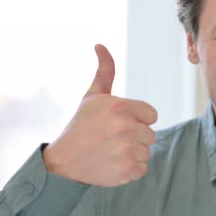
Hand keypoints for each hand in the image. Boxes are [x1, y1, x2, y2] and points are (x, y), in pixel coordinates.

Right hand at [43, 44, 156, 186]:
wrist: (63, 162)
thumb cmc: (81, 126)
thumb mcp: (92, 96)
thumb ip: (104, 71)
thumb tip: (100, 45)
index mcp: (121, 107)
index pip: (151, 115)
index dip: (137, 119)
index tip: (118, 123)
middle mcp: (126, 128)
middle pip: (150, 134)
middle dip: (135, 136)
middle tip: (112, 138)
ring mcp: (127, 150)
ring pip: (147, 152)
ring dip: (133, 153)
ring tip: (111, 151)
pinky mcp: (127, 171)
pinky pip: (142, 169)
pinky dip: (130, 169)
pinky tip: (112, 164)